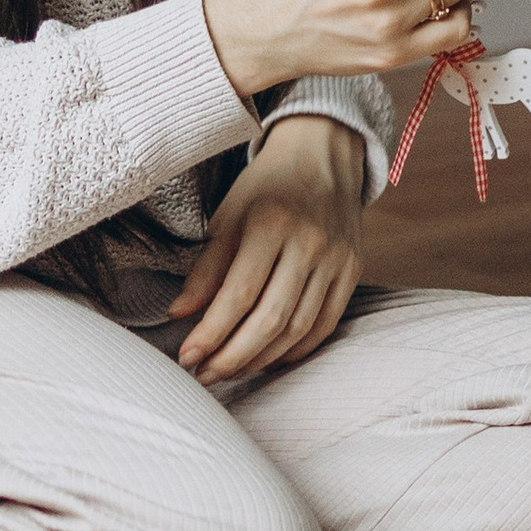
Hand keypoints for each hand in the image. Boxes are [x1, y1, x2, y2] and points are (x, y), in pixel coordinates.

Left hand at [169, 115, 364, 385]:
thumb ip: (206, 268)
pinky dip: (295, 350)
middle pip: (271, 319)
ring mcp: (336, 259)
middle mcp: (309, 243)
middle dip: (233, 356)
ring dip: (260, 359)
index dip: (210, 333)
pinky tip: (268, 358)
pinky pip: (324, 325)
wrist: (323, 156)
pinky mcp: (352, 270)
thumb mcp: (228, 216)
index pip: (238, 294)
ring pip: (298, 329)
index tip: (186, 357)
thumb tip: (179, 316)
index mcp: (271, 223)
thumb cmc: (266, 187)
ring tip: (230, 370)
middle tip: (205, 375)